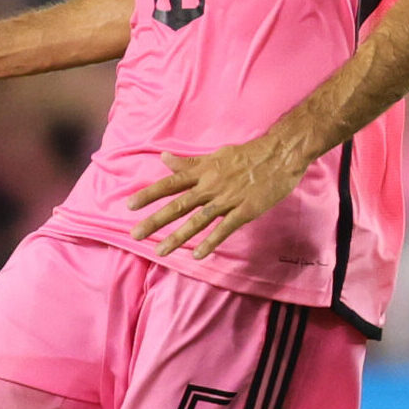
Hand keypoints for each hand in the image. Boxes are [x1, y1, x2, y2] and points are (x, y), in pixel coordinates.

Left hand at [127, 138, 307, 258]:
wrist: (279, 155)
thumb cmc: (247, 155)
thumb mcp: (215, 155)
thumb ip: (189, 163)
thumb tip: (164, 159)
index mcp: (203, 171)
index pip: (170, 183)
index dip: (150, 194)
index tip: (129, 205)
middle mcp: (210, 186)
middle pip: (178, 205)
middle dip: (156, 220)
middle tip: (135, 234)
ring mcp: (227, 199)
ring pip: (198, 220)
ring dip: (178, 237)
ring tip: (160, 251)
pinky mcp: (245, 210)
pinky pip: (225, 228)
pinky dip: (211, 241)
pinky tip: (197, 254)